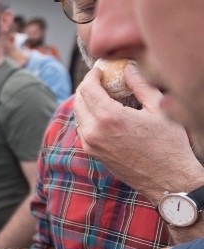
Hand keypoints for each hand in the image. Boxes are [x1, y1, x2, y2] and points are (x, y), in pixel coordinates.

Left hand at [74, 63, 202, 203]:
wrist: (168, 179)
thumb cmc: (169, 144)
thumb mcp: (158, 108)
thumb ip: (140, 84)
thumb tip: (128, 68)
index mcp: (108, 117)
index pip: (87, 88)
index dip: (92, 75)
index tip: (100, 70)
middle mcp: (94, 131)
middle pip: (78, 100)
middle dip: (87, 87)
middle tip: (101, 80)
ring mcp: (90, 145)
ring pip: (78, 115)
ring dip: (86, 102)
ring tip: (103, 95)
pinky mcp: (92, 154)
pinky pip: (83, 129)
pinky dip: (88, 117)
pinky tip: (104, 114)